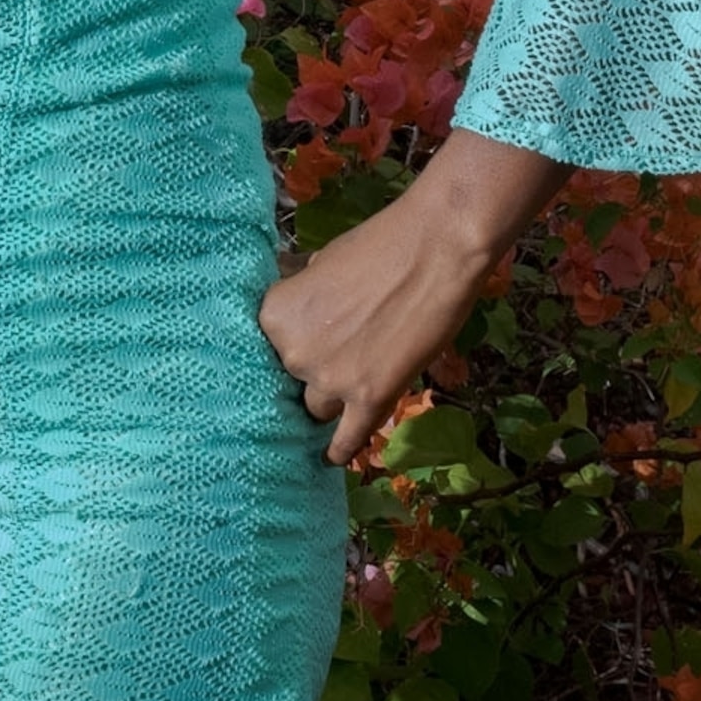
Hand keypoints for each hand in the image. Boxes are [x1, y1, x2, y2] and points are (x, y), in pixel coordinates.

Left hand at [257, 129, 564, 466]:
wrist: (436, 248)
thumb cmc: (378, 244)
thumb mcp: (320, 262)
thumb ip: (299, 296)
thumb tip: (284, 306)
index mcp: (274, 315)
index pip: (265, 348)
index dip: (287, 348)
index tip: (297, 351)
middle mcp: (293, 353)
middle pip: (291, 378)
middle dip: (312, 368)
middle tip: (336, 353)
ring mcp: (330, 380)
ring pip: (317, 408)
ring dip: (332, 399)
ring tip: (346, 389)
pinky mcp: (369, 400)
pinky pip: (346, 440)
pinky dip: (340, 449)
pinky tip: (333, 456)